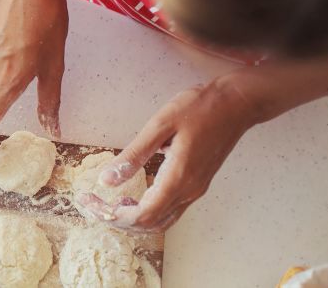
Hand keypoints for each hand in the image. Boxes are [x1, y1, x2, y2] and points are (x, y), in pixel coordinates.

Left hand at [79, 78, 257, 231]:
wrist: (236, 104)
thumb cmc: (198, 108)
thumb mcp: (160, 126)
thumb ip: (133, 155)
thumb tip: (106, 180)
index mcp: (178, 178)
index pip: (143, 215)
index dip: (113, 215)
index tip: (91, 202)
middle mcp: (189, 191)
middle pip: (151, 224)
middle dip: (119, 220)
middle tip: (94, 204)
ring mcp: (196, 189)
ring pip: (162, 221)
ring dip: (134, 219)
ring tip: (110, 202)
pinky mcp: (198, 183)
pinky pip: (170, 209)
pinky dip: (149, 211)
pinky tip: (133, 195)